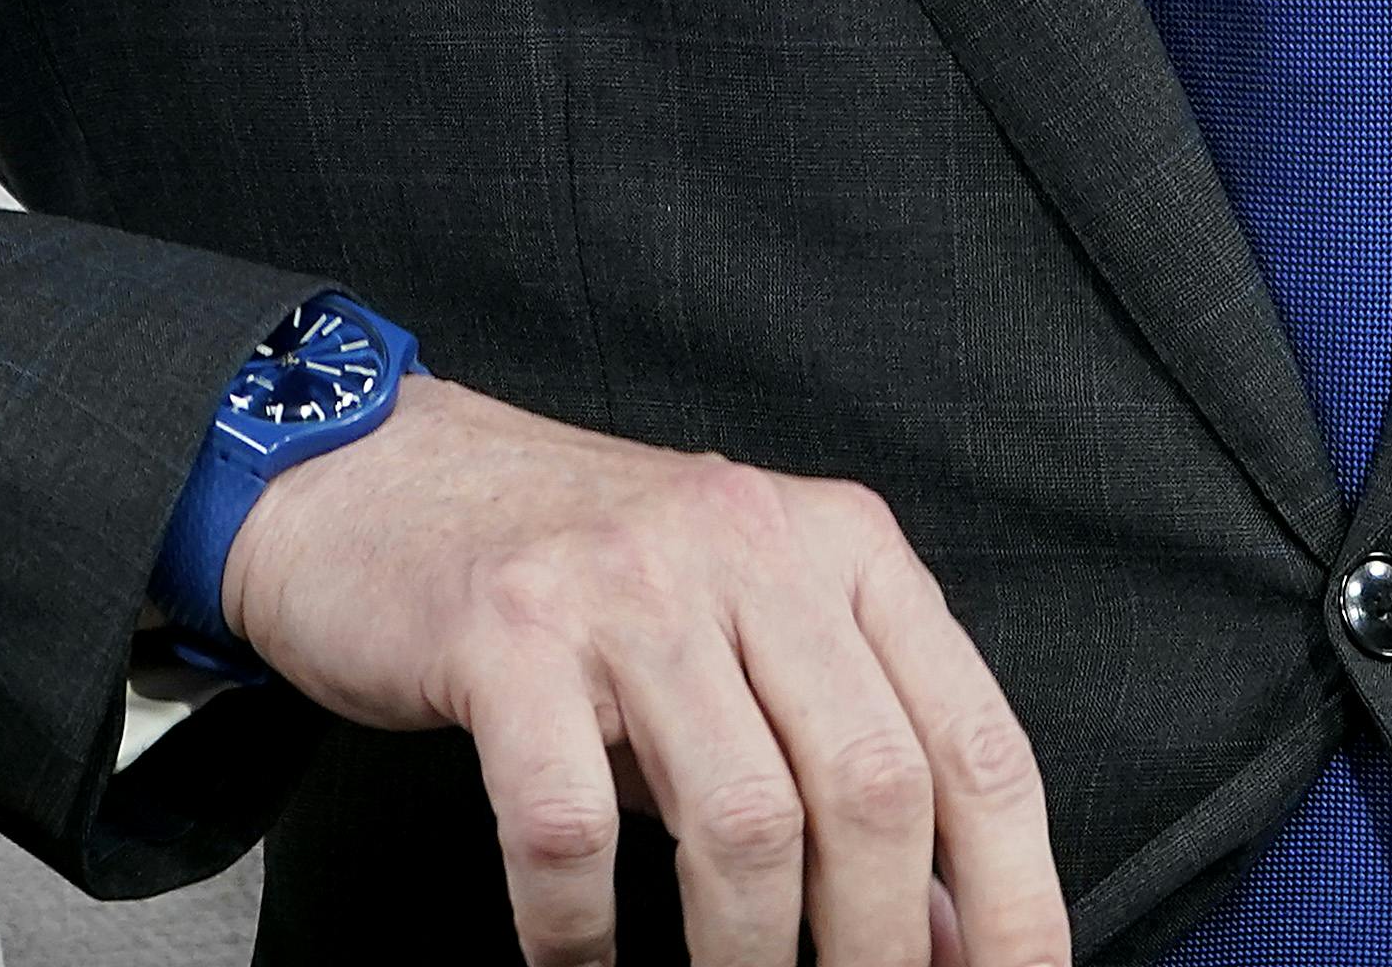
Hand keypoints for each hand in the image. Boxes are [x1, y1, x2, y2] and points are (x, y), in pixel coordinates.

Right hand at [221, 375, 1066, 966]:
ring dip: (746, 960)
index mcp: (841, 545)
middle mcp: (752, 545)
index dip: (1016, 896)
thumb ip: (846, 757)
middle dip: (881, 947)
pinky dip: (583, 936)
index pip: (976, 742)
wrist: (375, 474)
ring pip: (743, 822)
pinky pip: (570, 829)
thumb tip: (951, 931)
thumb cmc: (578, 577)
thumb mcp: (745, 639)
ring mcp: (627, 584)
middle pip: (874, 788)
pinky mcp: (505, 633)